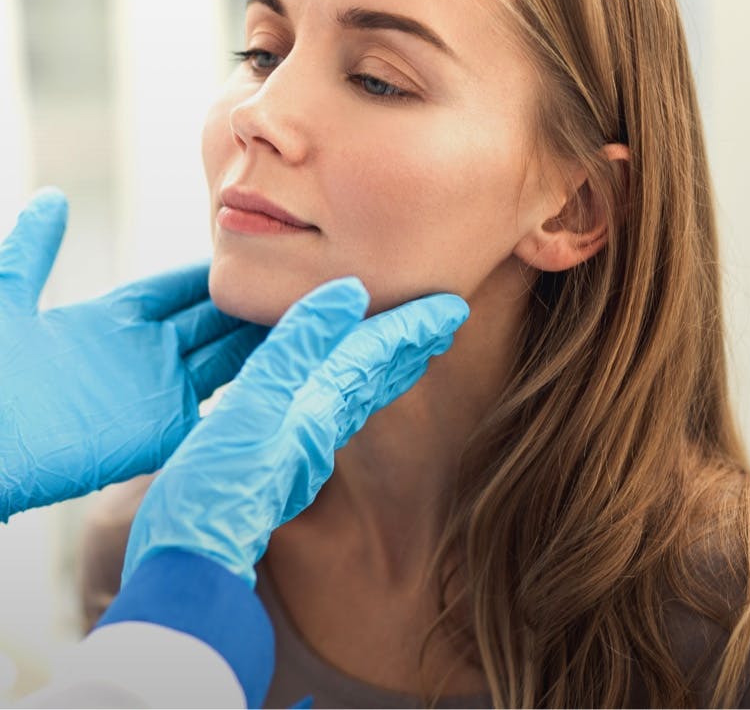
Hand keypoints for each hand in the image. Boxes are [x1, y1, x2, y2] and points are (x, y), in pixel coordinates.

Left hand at [0, 189, 265, 519]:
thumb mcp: (5, 295)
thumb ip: (33, 248)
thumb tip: (52, 196)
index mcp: (108, 322)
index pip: (172, 289)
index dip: (205, 273)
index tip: (246, 250)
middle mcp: (140, 355)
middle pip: (206, 321)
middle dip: (244, 303)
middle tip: (288, 280)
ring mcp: (156, 395)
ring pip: (222, 359)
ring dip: (257, 340)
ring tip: (300, 315)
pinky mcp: (165, 434)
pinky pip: (220, 411)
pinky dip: (252, 392)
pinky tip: (284, 369)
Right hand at [122, 277, 469, 587]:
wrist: (193, 559)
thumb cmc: (215, 485)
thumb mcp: (252, 403)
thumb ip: (298, 347)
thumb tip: (352, 294)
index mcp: (319, 407)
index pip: (376, 355)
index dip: (411, 326)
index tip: (453, 308)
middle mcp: (319, 427)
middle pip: (376, 377)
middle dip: (409, 346)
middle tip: (445, 324)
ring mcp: (302, 448)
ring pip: (356, 396)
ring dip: (385, 366)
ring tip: (406, 349)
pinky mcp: (280, 464)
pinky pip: (329, 412)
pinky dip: (347, 389)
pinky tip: (337, 391)